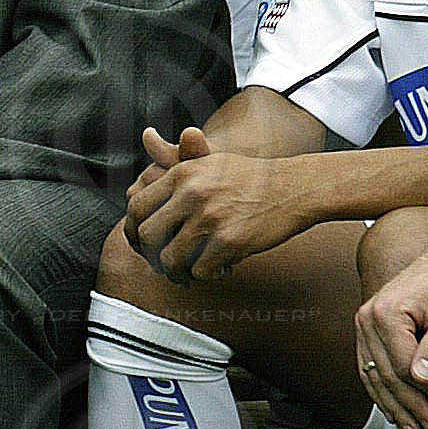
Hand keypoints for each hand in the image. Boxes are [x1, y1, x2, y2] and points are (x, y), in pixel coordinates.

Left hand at [123, 126, 305, 282]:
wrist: (295, 187)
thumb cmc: (250, 176)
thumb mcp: (209, 161)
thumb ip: (175, 163)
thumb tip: (145, 152)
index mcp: (181, 173)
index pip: (137, 205)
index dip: (132, 228)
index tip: (138, 241)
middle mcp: (191, 193)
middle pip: (147, 234)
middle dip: (148, 255)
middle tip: (157, 263)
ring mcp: (211, 218)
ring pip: (171, 258)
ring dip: (173, 272)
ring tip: (182, 275)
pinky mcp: (231, 241)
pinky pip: (201, 270)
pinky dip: (203, 276)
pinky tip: (212, 271)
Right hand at [357, 235, 427, 428]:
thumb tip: (422, 378)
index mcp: (384, 313)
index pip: (403, 367)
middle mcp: (366, 319)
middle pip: (385, 375)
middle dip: (411, 406)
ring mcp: (363, 324)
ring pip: (372, 374)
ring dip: (393, 405)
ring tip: (413, 428)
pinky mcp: (368, 328)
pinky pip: (367, 365)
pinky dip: (379, 389)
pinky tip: (391, 407)